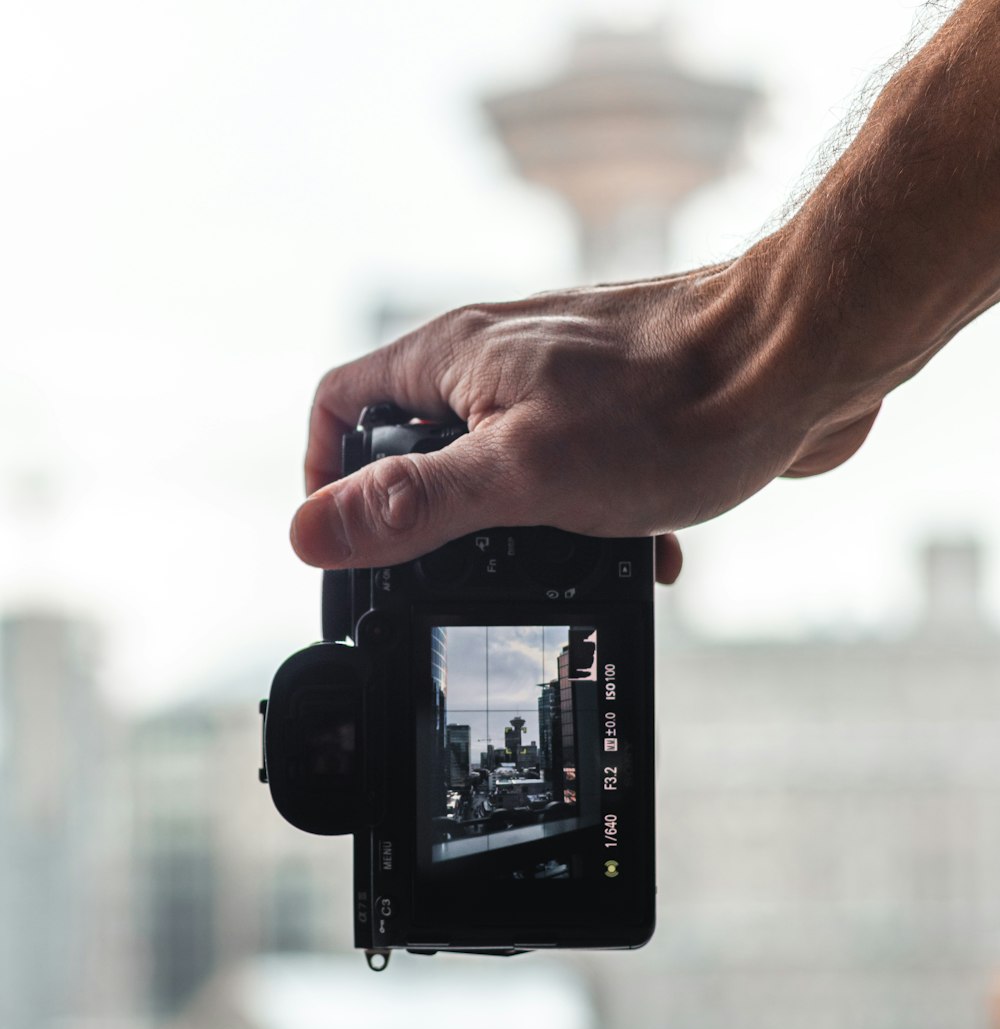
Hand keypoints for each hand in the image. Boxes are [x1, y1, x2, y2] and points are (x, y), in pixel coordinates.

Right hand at [290, 242, 881, 584]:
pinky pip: (575, 471)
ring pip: (502, 465)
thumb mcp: (521, 472)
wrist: (804, 363)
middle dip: (436, 518)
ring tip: (568, 567)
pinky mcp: (616, 408)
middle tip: (463, 574)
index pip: (341, 403)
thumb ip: (414, 504)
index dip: (326, 475)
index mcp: (453, 358)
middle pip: (418, 441)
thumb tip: (310, 533)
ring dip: (523, 530)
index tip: (348, 541)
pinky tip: (640, 550)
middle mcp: (497, 360)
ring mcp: (559, 381)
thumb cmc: (671, 406)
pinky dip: (593, 520)